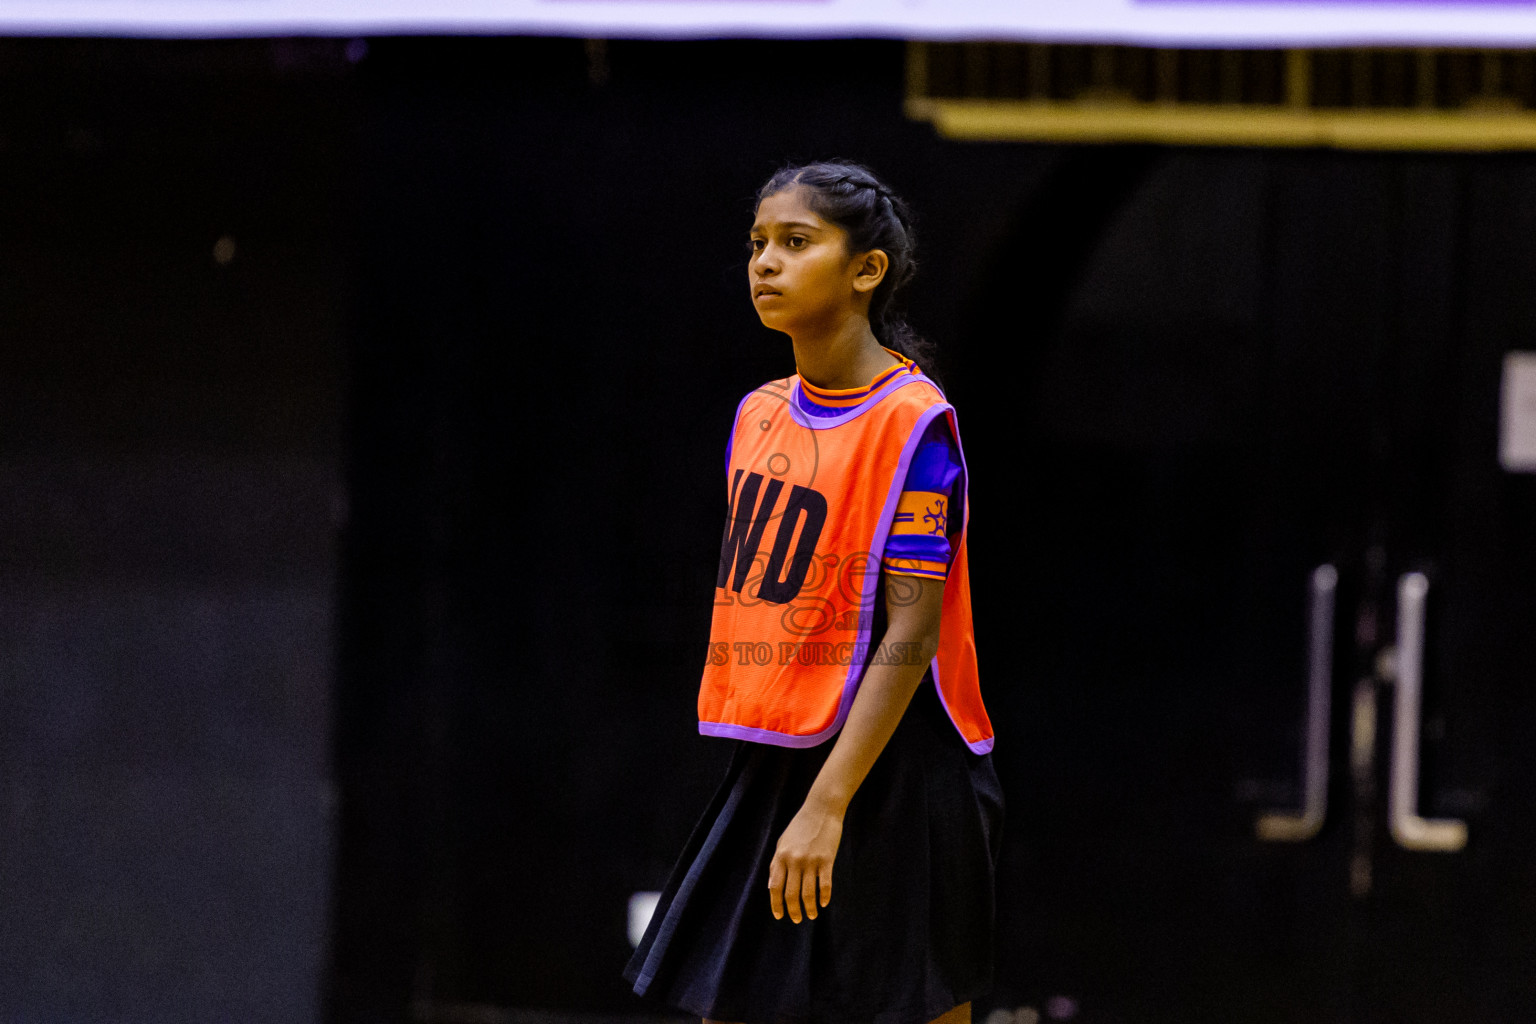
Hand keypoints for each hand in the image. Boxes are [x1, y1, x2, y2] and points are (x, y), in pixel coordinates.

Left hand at [767, 801, 842, 922]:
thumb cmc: (801, 825)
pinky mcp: (826, 860)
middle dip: (792, 910)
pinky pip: (825, 884)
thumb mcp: (783, 842)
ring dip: (809, 908)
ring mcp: (810, 860)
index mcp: (781, 856)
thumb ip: (777, 863)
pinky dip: (824, 896)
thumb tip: (772, 886)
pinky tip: (824, 903)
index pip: (775, 886)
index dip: (776, 904)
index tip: (779, 915)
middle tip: (796, 920)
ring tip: (811, 916)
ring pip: (808, 893)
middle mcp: (794, 860)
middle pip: (791, 893)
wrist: (821, 809)